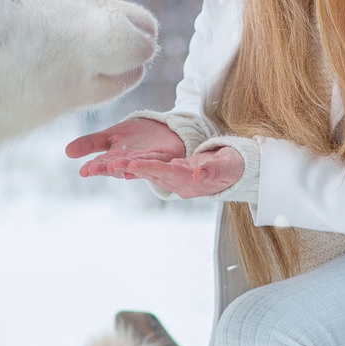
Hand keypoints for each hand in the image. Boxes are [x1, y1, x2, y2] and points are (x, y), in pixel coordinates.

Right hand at [66, 117, 184, 178]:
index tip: (83, 171)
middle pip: (116, 167)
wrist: (162, 129)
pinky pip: (154, 162)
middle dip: (105, 168)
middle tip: (93, 168)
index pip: (101, 165)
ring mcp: (146, 163)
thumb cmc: (135, 136)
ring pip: (133, 167)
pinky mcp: (163, 159)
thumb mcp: (109, 136)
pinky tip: (135, 164)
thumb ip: (90, 143)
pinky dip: (145, 164)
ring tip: (113, 165)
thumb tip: (67, 151)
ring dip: (123, 167)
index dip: (93, 168)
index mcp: (115, 159)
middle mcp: (129, 164)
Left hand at [121, 146, 244, 199]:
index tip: (133, 164)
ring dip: (131, 168)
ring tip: (110, 163)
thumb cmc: (234, 166)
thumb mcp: (227, 166)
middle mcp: (180, 184)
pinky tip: (123, 161)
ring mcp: (176, 180)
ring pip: (150, 174)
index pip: (167, 174)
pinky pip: (153, 170)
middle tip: (110, 164)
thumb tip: (197, 174)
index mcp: (191, 182)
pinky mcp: (174, 174)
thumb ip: (212, 169)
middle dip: (133, 169)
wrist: (235, 172)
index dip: (150, 169)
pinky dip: (138, 165)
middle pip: (153, 176)